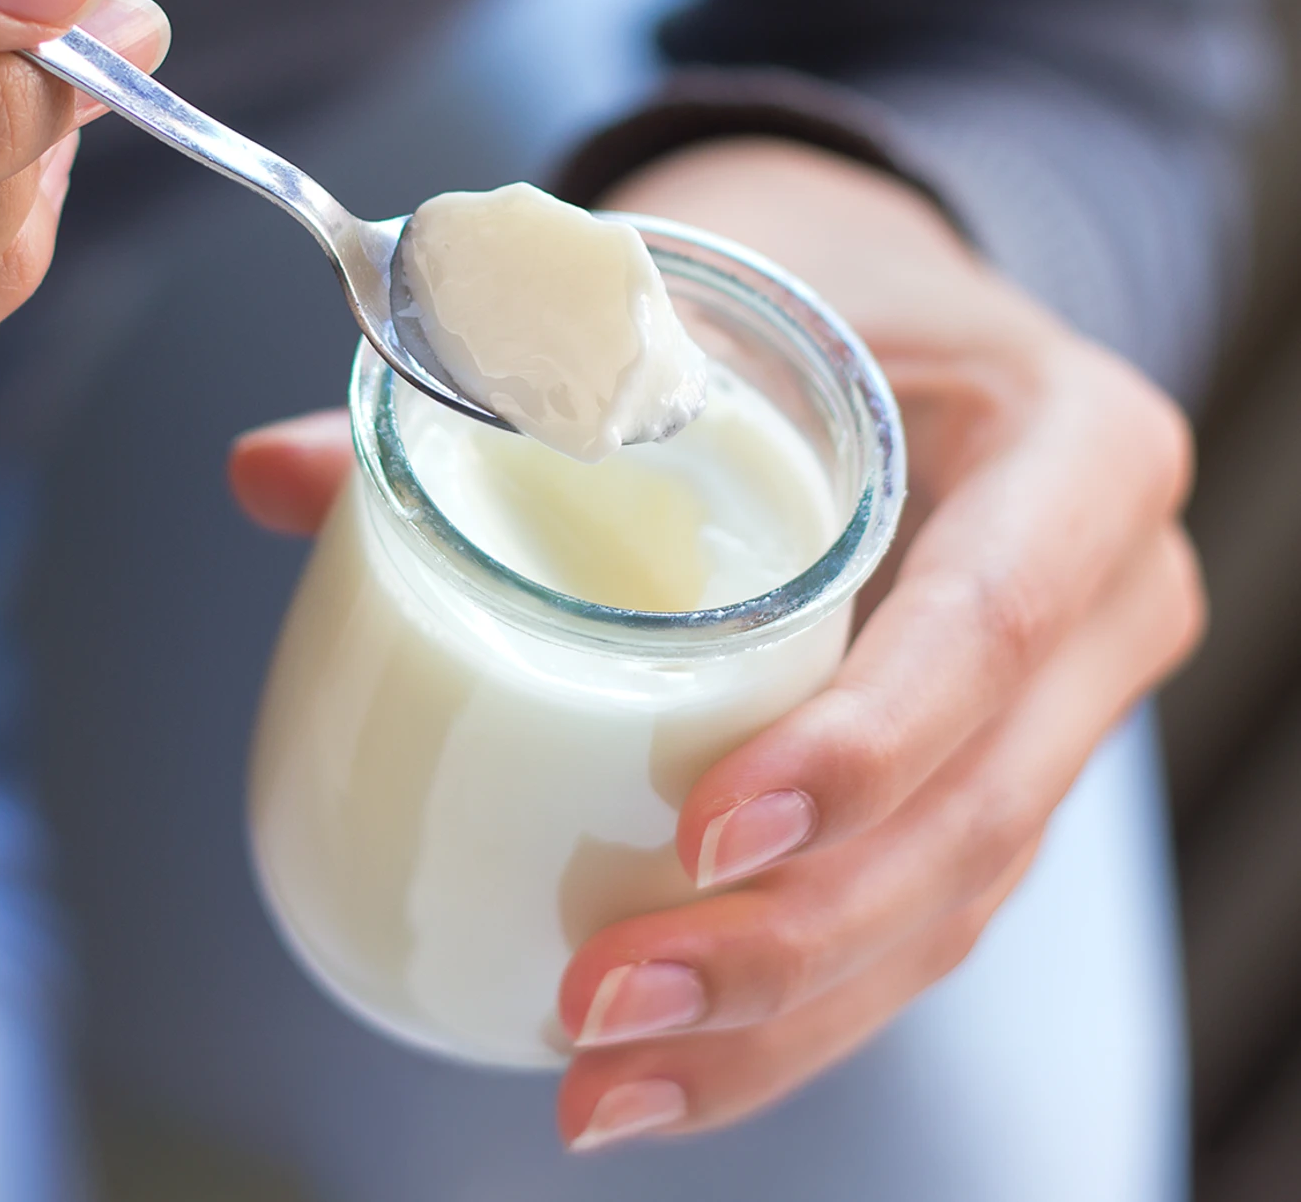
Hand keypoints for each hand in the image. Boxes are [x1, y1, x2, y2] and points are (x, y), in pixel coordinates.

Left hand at [229, 140, 1202, 1146]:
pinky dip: (783, 1020)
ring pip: (941, 916)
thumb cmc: (791, 282)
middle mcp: (1098, 606)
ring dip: (770, 1025)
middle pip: (975, 820)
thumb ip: (487, 374)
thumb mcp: (681, 287)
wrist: (887, 317)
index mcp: (1071, 451)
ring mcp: (1049, 723)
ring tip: (598, 1081)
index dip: (864, 744)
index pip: (993, 619)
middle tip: (600, 999)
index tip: (700, 832)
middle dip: (787, 943)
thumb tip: (265, 475)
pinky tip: (652, 1079)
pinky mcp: (973, 795)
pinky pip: (901, 930)